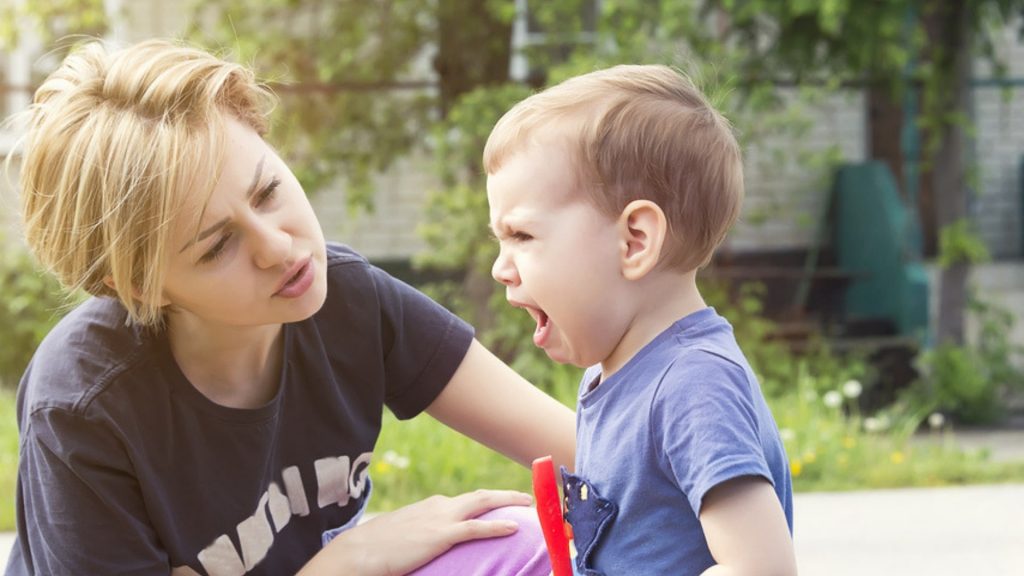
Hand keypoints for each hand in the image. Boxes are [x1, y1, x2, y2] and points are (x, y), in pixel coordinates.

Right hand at [298, 489, 533, 575]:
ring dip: (507, 502)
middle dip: (505, 495)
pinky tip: (512, 527)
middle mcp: (438, 506)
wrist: (358, 552)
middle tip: (525, 498)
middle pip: (480, 496)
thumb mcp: (404, 535)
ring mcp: (440, 519)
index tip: (502, 503)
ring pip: (483, 504)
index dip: (487, 501)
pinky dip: (497, 526)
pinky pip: (476, 528)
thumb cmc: (376, 548)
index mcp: (430, 507)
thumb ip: (421, 535)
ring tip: (526, 505)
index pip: (465, 500)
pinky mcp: (440, 535)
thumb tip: (428, 543)